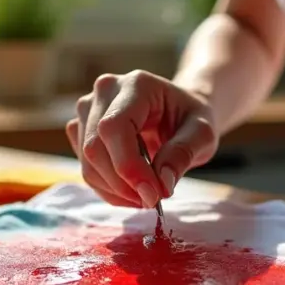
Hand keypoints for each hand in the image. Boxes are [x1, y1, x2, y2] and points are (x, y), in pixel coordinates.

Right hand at [67, 70, 218, 207]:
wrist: (178, 112)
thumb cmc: (190, 118)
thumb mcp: (203, 134)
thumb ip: (183, 154)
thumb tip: (161, 184)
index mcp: (136, 85)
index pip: (114, 128)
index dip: (127, 166)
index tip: (153, 194)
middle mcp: (105, 91)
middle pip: (94, 148)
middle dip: (123, 184)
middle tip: (153, 199)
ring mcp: (88, 110)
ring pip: (87, 163)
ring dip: (116, 191)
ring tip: (146, 195)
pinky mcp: (81, 130)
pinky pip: (86, 168)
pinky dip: (108, 189)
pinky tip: (131, 188)